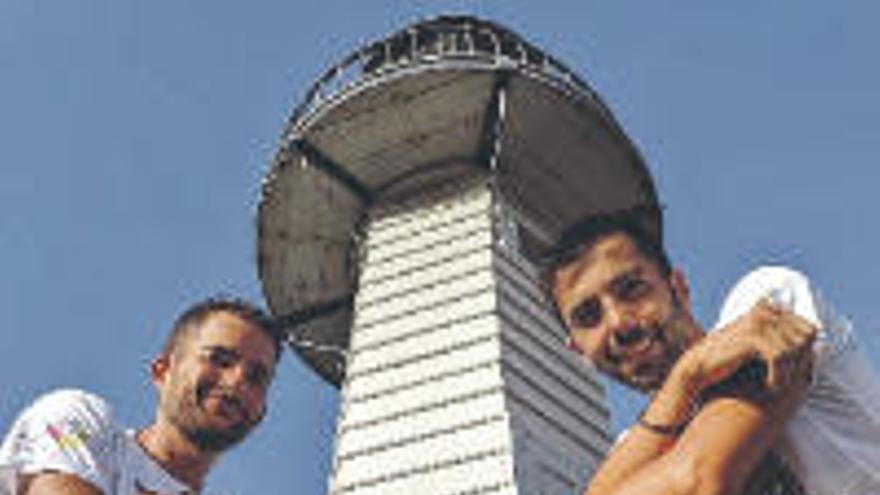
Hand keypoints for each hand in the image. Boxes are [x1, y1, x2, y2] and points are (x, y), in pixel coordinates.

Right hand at [678, 300, 816, 394]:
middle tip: (790, 383)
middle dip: (801, 362)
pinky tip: (771, 387)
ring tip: (779, 387)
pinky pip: (780, 357)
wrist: (699, 367)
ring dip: (791, 372)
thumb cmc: (730, 360)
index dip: (807, 354)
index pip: (808, 329)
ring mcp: (758, 320)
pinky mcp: (751, 335)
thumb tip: (816, 343)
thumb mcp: (757, 345)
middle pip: (805, 338)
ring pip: (795, 349)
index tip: (798, 375)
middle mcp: (764, 310)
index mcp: (768, 308)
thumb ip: (780, 338)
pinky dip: (779, 376)